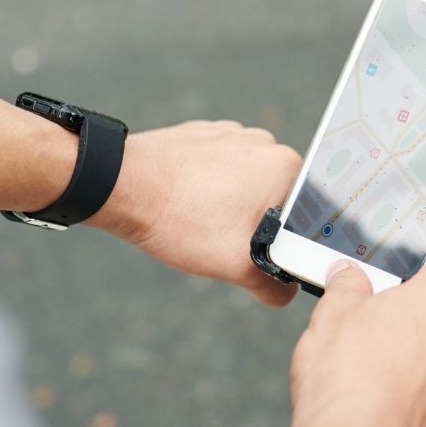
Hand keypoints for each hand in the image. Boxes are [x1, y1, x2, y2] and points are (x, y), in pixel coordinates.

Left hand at [89, 120, 302, 305]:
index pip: (304, 214)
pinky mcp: (203, 134)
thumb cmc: (180, 218)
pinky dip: (206, 188)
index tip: (256, 253)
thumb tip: (284, 293)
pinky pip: (217, 168)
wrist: (120, 184)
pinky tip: (185, 203)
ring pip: (244, 184)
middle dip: (254, 223)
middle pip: (274, 198)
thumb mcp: (235, 266)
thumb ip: (272, 285)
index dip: (284, 241)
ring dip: (229, 205)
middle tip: (223, 239)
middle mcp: (264, 143)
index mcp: (285, 167)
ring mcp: (231, 133)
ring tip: (199, 220)